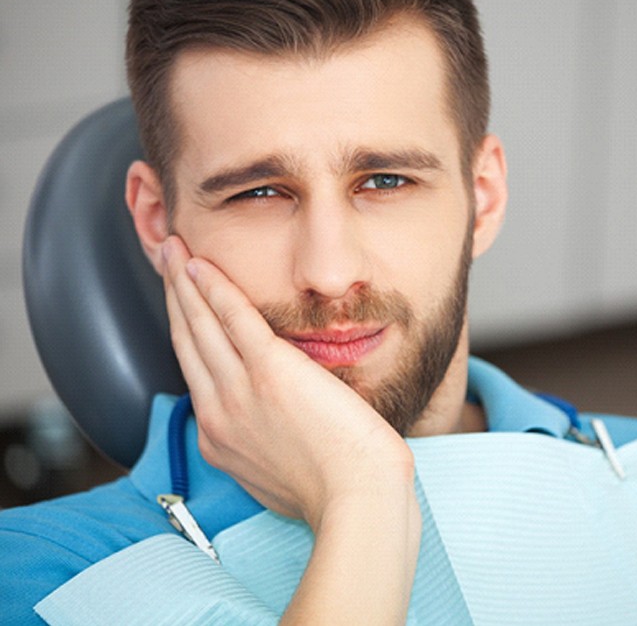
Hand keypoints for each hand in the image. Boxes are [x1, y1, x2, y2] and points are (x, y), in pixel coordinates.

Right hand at [162, 236, 414, 528]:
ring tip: (174, 249)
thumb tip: (268, 419)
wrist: (358, 499)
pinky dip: (213, 288)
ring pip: (201, 324)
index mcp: (221, 436)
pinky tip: (200, 264)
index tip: (184, 305)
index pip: (195, 370)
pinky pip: (233, 319)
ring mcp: (239, 390)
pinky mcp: (270, 371)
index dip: (186, 330)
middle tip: (166, 259)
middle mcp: (218, 412)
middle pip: (188, 340)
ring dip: (184, 281)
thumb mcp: (277, 471)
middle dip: (174, 296)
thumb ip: (261, 440)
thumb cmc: (332, 489)